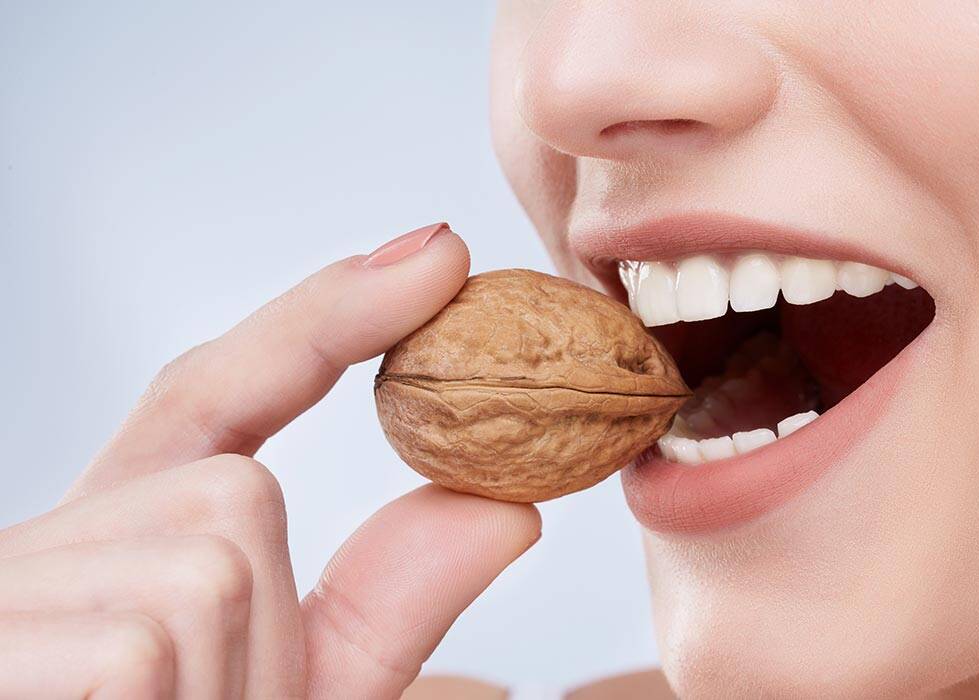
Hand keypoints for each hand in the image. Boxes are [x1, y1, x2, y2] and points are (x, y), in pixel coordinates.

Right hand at [0, 225, 540, 698]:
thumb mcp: (293, 697)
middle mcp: (44, 543)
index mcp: (116, 552)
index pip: (218, 398)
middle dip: (261, 625)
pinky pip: (155, 634)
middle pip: (236, 494)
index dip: (326, 317)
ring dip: (226, 679)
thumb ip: (384, 604)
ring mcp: (13, 587)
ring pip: (210, 557)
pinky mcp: (2, 638)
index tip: (439, 255)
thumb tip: (506, 505)